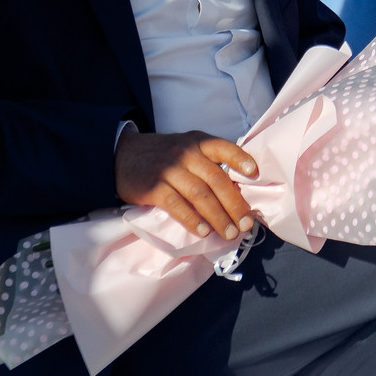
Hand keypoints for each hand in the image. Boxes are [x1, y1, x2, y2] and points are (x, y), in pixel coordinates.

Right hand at [114, 128, 257, 241]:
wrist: (121, 155)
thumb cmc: (162, 156)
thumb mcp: (185, 148)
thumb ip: (207, 162)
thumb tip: (236, 192)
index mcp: (198, 142)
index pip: (223, 147)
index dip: (240, 159)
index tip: (254, 174)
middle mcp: (186, 153)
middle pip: (216, 179)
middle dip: (234, 204)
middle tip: (246, 224)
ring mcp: (169, 170)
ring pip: (199, 194)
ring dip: (217, 217)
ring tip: (229, 233)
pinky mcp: (153, 187)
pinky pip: (177, 205)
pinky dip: (192, 219)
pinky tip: (203, 231)